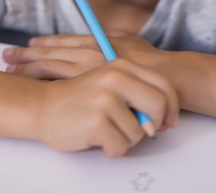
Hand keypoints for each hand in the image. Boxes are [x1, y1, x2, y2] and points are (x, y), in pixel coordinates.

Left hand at [3, 33, 165, 78]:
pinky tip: (28, 87)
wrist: (163, 78)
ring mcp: (84, 72)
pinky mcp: (86, 88)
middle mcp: (85, 54)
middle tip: (7, 55)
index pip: (62, 41)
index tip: (29, 44)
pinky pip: (57, 86)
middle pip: (49, 53)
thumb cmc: (150, 61)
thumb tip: (106, 38)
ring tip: (10, 70)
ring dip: (27, 68)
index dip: (43, 43)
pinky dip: (41, 85)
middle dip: (27, 54)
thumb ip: (113, 39)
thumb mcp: (130, 40)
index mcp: (94, 41)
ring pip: (48, 68)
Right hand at [38, 58, 178, 156]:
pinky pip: (121, 146)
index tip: (168, 121)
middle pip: (158, 105)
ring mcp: (105, 99)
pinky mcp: (96, 121)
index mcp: (121, 66)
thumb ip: (136, 89)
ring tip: (108, 131)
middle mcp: (115, 78)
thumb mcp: (110, 82)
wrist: (43, 106)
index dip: (172, 106)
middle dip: (154, 124)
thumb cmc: (80, 99)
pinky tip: (98, 139)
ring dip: (126, 139)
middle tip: (143, 132)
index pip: (164, 84)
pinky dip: (111, 149)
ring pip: (139, 132)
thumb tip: (165, 114)